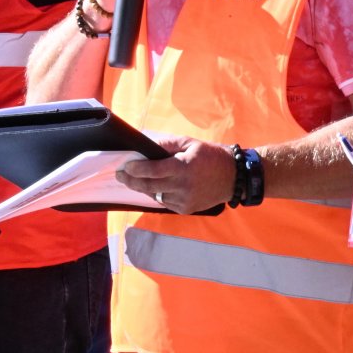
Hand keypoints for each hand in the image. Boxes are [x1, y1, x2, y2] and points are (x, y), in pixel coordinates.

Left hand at [116, 135, 234, 214]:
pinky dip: (158, 194)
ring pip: (155, 195)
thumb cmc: (211, 156)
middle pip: (149, 186)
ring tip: (134, 179)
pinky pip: (165, 202)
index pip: (153, 171)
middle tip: (120, 175)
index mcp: (183, 167)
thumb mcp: (190, 143)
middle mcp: (182, 186)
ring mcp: (184, 201)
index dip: (136, 170)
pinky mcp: (186, 209)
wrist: (233, 178)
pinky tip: (155, 186)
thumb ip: (167, 144)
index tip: (124, 166)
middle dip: (131, 180)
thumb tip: (147, 147)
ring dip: (143, 187)